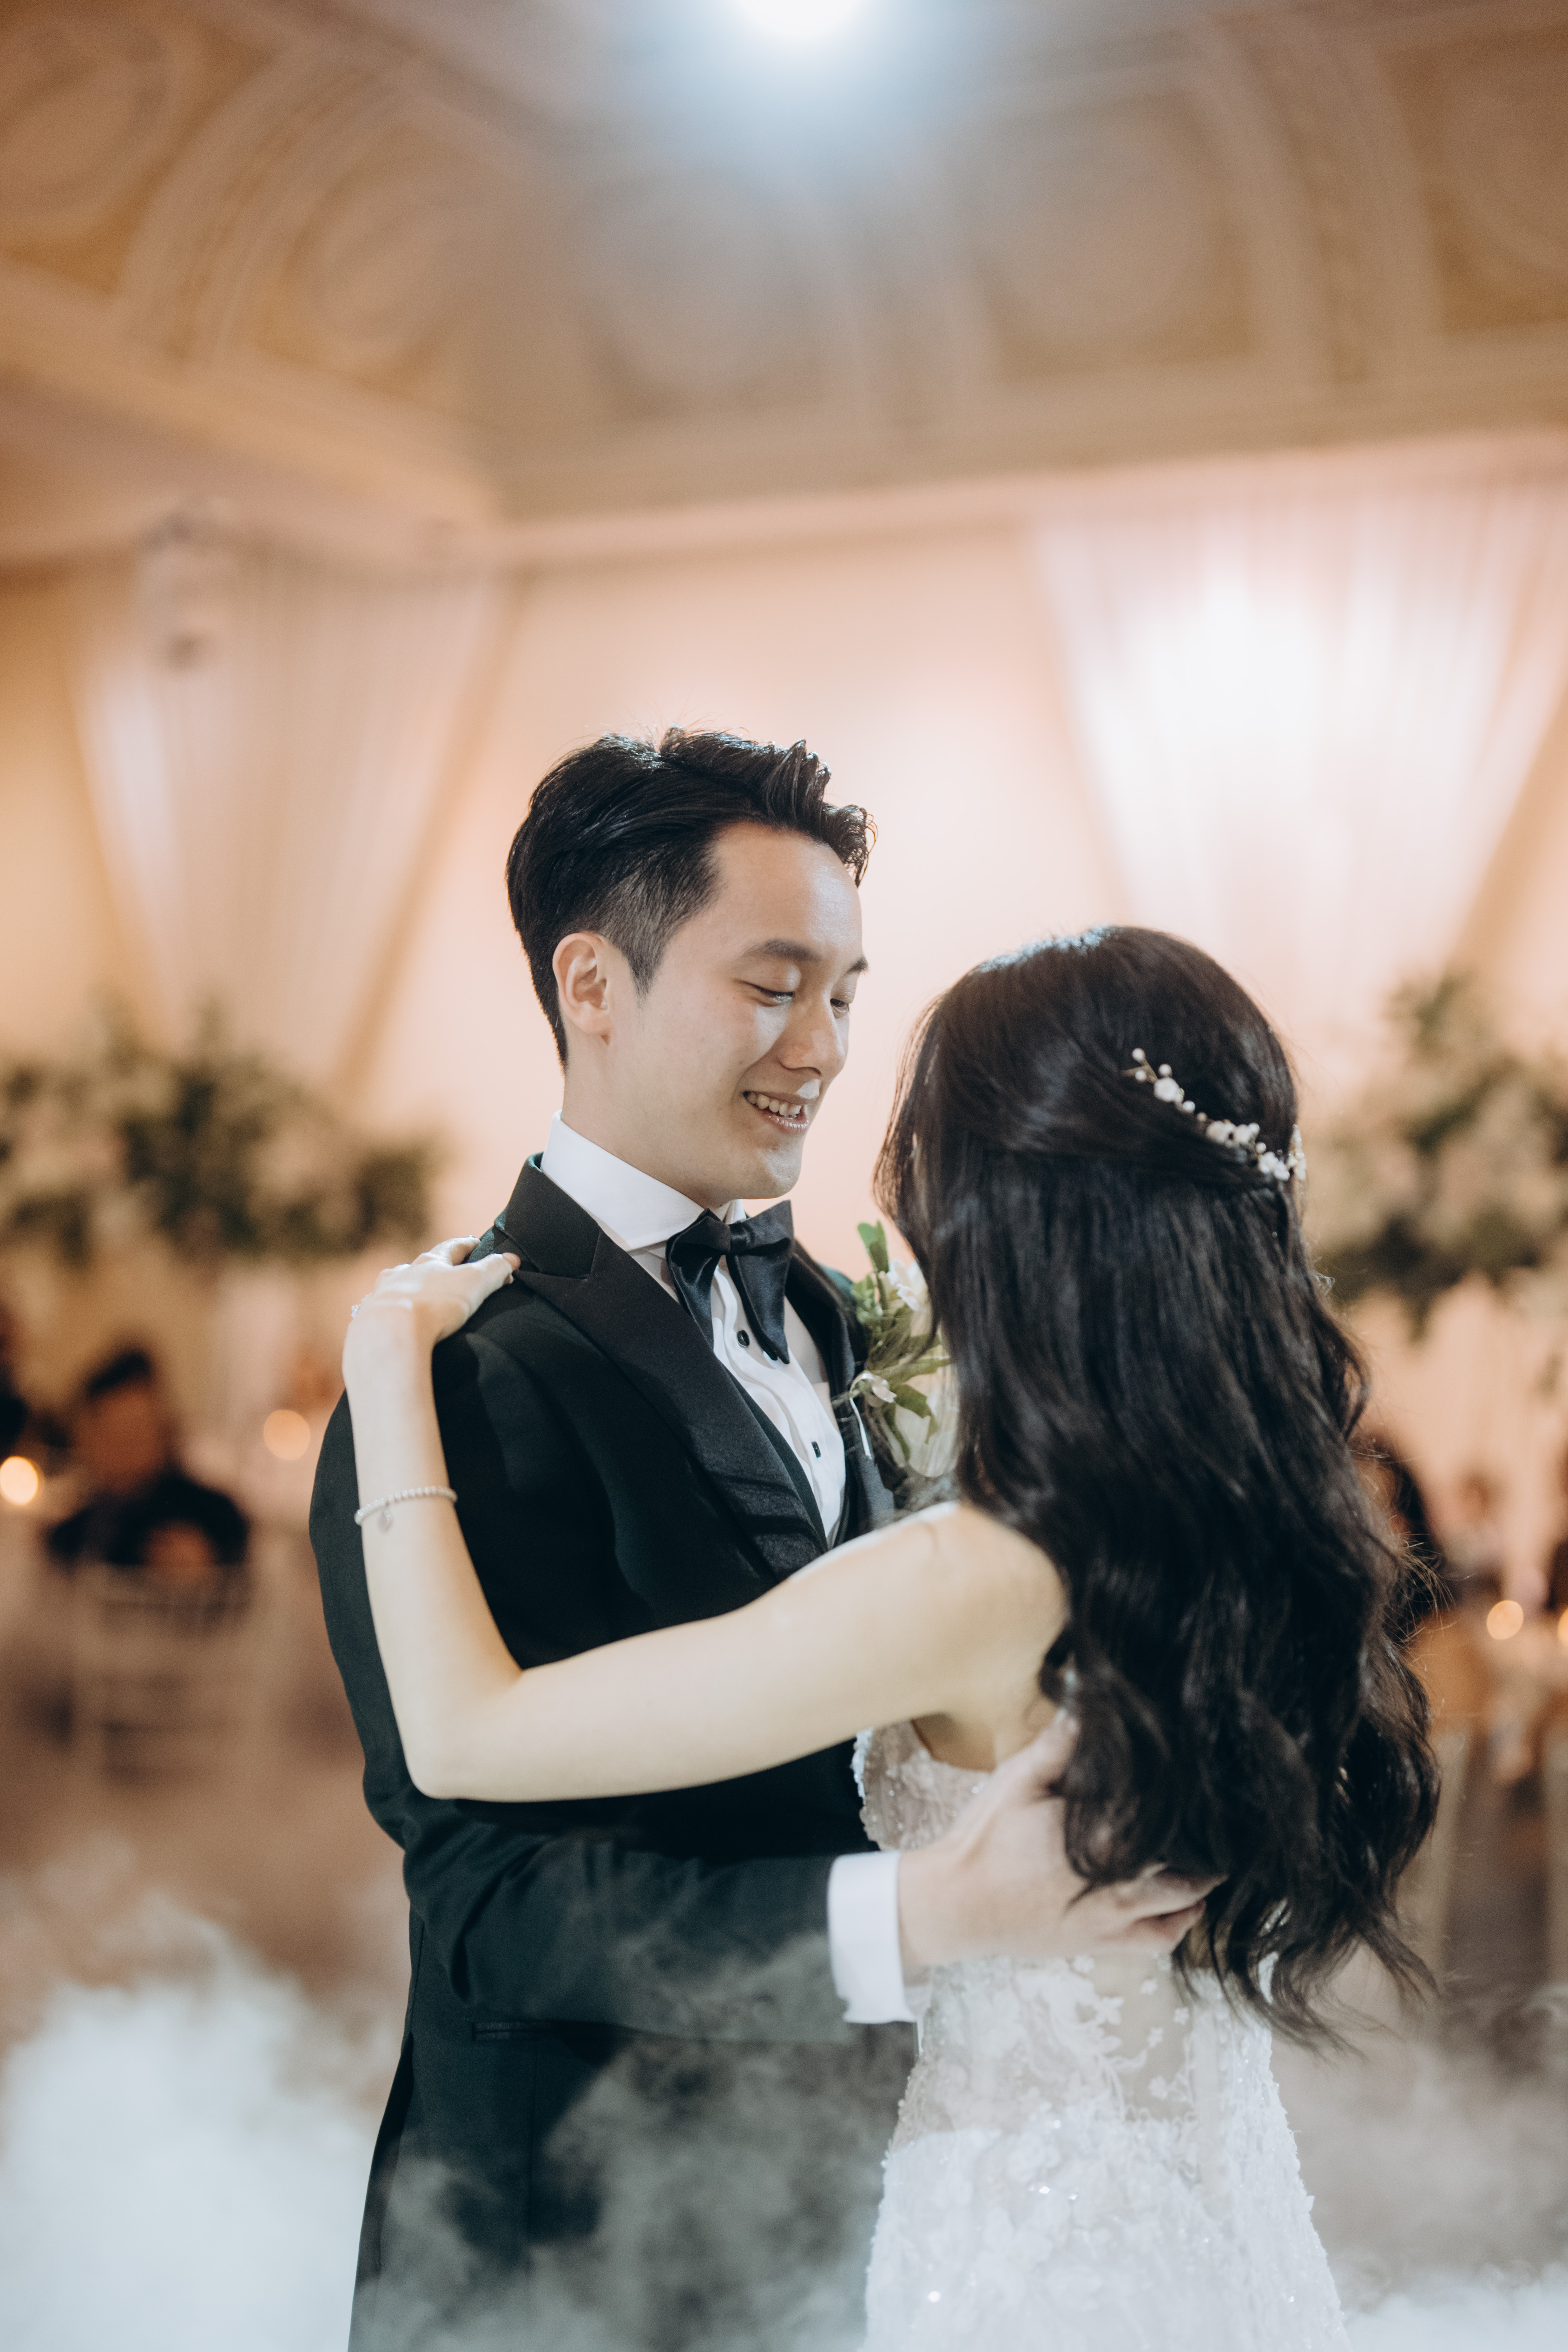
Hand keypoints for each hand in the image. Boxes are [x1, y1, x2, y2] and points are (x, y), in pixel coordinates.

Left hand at [344, 1236, 520, 1371]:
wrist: (390, 1332)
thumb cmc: (434, 1304)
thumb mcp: (474, 1283)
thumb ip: (495, 1270)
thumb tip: (511, 1259)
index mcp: (429, 1262)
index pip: (451, 1248)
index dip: (466, 1245)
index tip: (476, 1242)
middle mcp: (402, 1274)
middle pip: (420, 1264)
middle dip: (433, 1265)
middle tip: (444, 1268)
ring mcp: (382, 1295)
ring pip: (395, 1284)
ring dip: (406, 1285)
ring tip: (413, 1292)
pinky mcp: (369, 1320)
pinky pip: (380, 1311)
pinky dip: (389, 1312)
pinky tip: (391, 1320)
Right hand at [897, 1714, 1218, 1972]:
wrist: (955, 1905)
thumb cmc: (985, 1839)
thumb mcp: (1018, 1779)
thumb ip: (1060, 1743)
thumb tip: (1094, 1705)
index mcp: (1103, 1839)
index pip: (1169, 1818)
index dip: (1193, 1799)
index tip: (1208, 1782)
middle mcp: (1119, 1884)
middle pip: (1188, 1865)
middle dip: (1207, 1843)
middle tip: (1218, 1818)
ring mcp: (1113, 1920)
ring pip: (1182, 1904)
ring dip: (1201, 1883)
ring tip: (1210, 1858)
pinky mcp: (1100, 1943)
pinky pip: (1158, 1940)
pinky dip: (1180, 1923)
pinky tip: (1185, 1905)